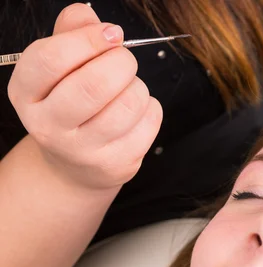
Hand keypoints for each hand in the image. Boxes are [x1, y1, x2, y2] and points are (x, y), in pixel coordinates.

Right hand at [7, 3, 162, 189]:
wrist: (75, 164)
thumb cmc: (70, 104)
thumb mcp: (60, 68)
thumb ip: (71, 34)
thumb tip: (91, 19)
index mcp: (26, 93)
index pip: (51, 58)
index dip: (88, 39)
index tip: (111, 34)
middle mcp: (48, 126)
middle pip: (94, 84)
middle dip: (121, 62)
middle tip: (124, 61)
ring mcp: (82, 150)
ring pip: (127, 104)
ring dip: (138, 87)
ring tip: (128, 89)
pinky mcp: (115, 164)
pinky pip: (149, 122)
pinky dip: (150, 108)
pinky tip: (136, 112)